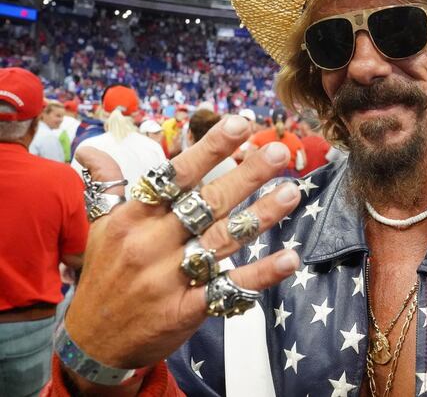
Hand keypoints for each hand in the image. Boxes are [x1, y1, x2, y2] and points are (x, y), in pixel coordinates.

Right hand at [67, 116, 301, 373]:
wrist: (94, 342)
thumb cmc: (105, 274)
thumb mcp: (100, 227)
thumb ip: (109, 186)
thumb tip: (92, 150)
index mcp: (135, 218)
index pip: (176, 175)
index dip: (209, 149)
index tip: (240, 125)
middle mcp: (153, 243)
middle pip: (207, 202)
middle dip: (246, 175)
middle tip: (280, 153)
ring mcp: (172, 278)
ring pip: (223, 239)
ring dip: (261, 215)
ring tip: (292, 193)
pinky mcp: (188, 309)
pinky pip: (229, 288)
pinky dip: (261, 274)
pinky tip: (288, 258)